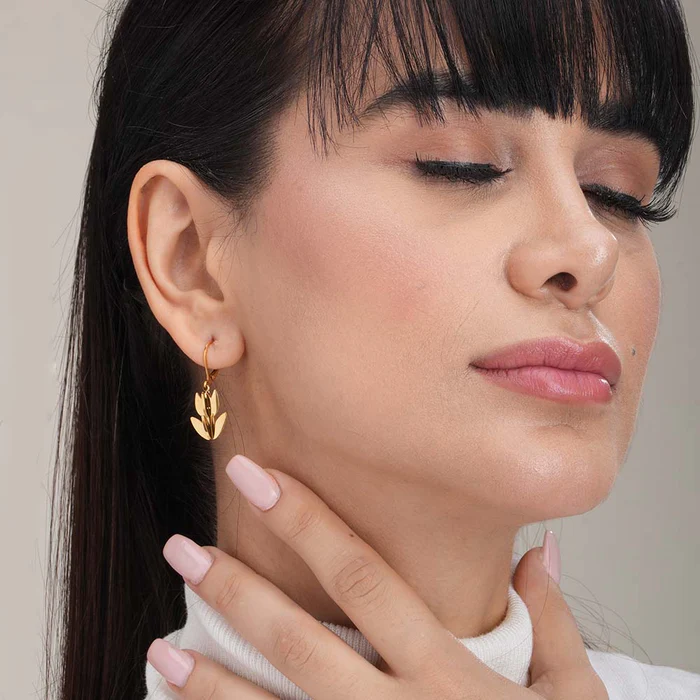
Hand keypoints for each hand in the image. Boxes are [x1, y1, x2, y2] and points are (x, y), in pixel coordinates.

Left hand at [147, 455, 607, 698]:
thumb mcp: (575, 698)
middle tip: (184, 550)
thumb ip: (553, 623)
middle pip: (303, 643)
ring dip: (212, 684)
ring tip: (161, 649)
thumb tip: (537, 553)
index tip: (258, 477)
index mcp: (451, 675)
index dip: (308, 522)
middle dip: (239, 593)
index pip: (364, 578)